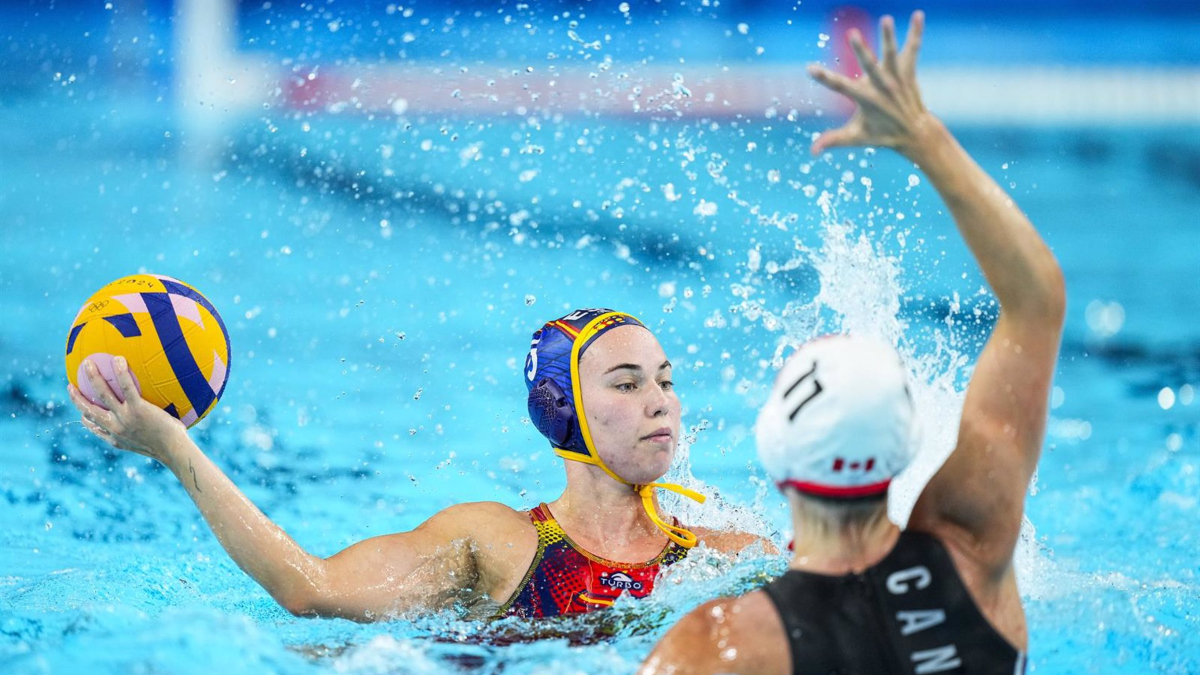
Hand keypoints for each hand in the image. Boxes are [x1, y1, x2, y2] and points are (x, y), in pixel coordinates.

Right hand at [68, 356, 187, 462]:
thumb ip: (144, 433)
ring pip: (102, 394)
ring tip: (87, 363)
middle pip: (88, 410)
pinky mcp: (138, 409)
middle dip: (76, 397)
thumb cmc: (169, 447)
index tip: (81, 409)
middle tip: (70, 385)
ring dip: (92, 377)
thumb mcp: (149, 444)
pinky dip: (120, 373)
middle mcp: (115, 427)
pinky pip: (127, 387)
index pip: (94, 427)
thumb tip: (153, 421)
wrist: (174, 451)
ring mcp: (125, 418)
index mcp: (115, 438)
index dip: (84, 417)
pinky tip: (119, 359)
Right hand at [807, 11, 933, 157]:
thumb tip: (812, 152)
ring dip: (889, 36)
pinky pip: (913, 48)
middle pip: (869, 66)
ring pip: (892, 54)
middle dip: (861, 50)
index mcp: (866, 100)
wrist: (914, 132)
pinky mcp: (908, 71)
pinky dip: (916, 32)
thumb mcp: (856, 137)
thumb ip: (834, 140)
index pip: (840, 87)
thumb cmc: (881, 134)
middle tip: (852, 34)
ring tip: (886, 19)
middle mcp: (882, 87)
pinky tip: (919, 15)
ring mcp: (897, 78)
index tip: (809, 68)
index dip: (824, 78)